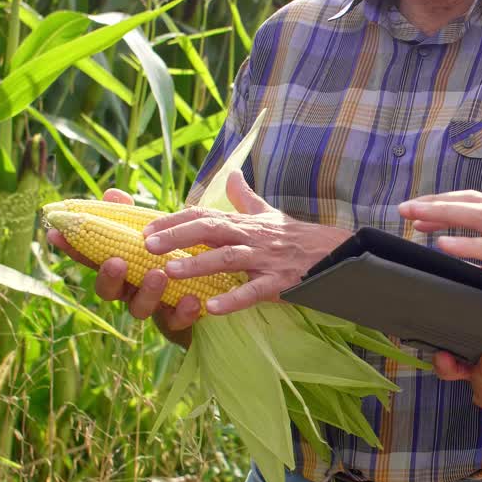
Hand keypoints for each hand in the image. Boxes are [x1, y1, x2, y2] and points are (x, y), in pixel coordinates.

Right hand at [47, 189, 198, 347]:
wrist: (211, 289)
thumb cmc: (172, 256)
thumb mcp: (156, 232)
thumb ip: (133, 216)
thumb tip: (113, 194)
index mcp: (121, 266)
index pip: (91, 257)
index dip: (72, 247)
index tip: (56, 233)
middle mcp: (131, 290)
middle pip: (108, 291)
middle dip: (109, 277)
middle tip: (117, 262)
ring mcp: (153, 307)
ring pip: (139, 308)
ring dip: (147, 292)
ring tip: (159, 274)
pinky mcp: (177, 320)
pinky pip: (175, 321)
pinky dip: (182, 312)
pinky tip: (191, 299)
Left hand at [143, 171, 351, 314]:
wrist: (335, 252)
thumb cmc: (296, 236)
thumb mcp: (268, 213)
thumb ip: (244, 197)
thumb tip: (231, 174)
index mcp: (245, 222)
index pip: (204, 216)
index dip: (175, 221)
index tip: (147, 229)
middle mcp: (252, 237)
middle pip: (211, 231)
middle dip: (178, 236)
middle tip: (147, 245)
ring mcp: (265, 259)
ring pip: (228, 258)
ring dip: (198, 265)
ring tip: (170, 272)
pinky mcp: (279, 282)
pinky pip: (253, 291)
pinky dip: (233, 299)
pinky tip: (211, 307)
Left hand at [397, 191, 481, 312]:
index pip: (480, 203)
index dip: (449, 205)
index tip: (422, 211)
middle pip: (472, 203)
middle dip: (436, 204)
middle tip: (405, 208)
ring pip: (478, 216)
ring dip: (442, 215)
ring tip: (414, 217)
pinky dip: (466, 245)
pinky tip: (443, 246)